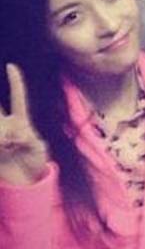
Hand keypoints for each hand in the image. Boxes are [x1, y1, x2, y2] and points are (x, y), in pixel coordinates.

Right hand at [0, 63, 48, 184]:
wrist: (24, 182)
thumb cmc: (34, 163)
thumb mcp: (38, 148)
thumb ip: (28, 138)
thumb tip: (15, 132)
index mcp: (21, 122)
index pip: (17, 98)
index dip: (15, 83)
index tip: (12, 66)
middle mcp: (6, 125)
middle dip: (1, 114)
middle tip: (10, 133)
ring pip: (2, 126)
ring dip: (7, 138)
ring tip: (13, 148)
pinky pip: (2, 139)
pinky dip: (6, 144)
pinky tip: (8, 150)